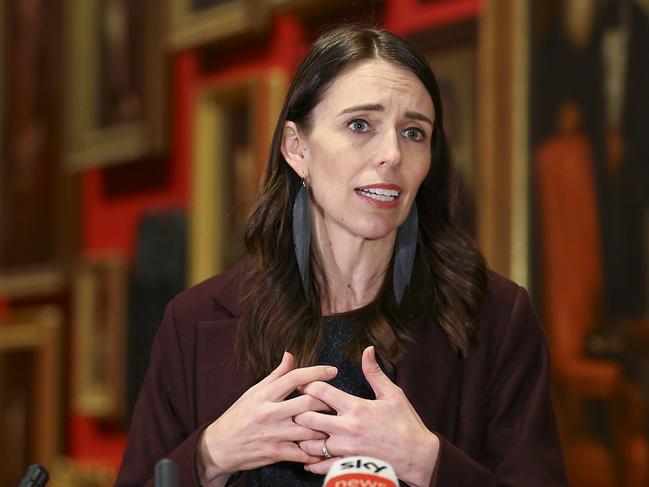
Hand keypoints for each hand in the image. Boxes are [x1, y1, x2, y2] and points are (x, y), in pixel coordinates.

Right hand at [197, 352, 336, 485]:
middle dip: (327, 401)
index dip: (317, 372)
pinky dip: (315, 451)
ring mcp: (274, 433)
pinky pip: (302, 452)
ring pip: (310, 428)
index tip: (332, 371)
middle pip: (308, 402)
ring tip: (335, 423)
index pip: (295, 378)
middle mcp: (270, 412)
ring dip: (325, 427)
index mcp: (265, 395)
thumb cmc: (238, 416)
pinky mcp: (275, 453)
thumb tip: (290, 355)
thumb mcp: (254, 392)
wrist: (219, 447)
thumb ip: (276, 375)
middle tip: (337, 401)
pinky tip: (324, 447)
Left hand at [294, 346, 439, 486]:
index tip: (303, 384)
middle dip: (300, 412)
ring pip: (310, 444)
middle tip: (297, 409)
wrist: (418, 456)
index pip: (320, 391)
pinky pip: (321, 466)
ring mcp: (346, 449)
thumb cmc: (406, 423)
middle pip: (307, 418)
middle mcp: (347, 428)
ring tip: (302, 432)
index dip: (308, 385)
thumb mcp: (392, 394)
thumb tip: (368, 349)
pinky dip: (312, 462)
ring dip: (304, 437)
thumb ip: (374, 372)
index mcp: (356, 407)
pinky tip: (309, 457)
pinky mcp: (348, 465)